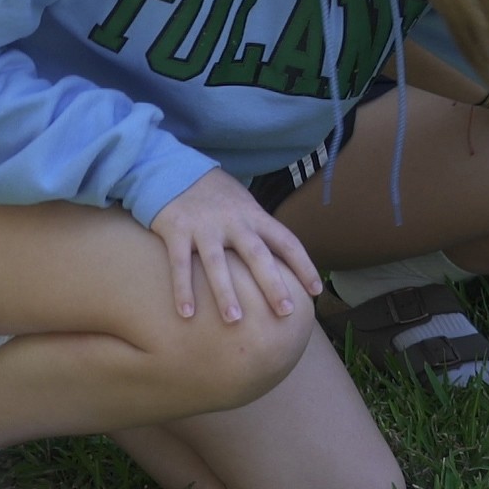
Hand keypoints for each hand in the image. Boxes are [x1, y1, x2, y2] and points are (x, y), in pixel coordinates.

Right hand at [151, 169, 324, 323]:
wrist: (173, 169)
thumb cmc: (216, 197)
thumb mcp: (245, 206)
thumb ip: (261, 231)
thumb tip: (286, 263)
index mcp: (254, 216)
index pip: (286, 241)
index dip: (303, 265)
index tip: (316, 291)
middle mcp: (233, 221)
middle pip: (257, 254)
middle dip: (272, 283)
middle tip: (285, 312)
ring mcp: (204, 226)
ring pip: (217, 263)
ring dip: (226, 292)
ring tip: (235, 320)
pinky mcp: (176, 230)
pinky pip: (180, 264)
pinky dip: (183, 289)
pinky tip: (187, 313)